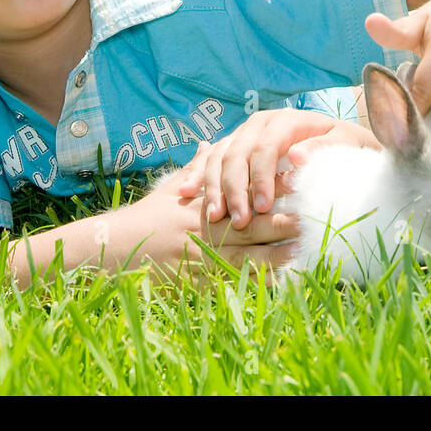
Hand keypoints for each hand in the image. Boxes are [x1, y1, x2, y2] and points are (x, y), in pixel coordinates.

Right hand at [113, 165, 300, 285]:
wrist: (114, 250)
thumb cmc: (146, 218)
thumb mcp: (169, 190)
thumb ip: (195, 170)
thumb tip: (209, 144)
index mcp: (205, 204)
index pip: (244, 192)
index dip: (273, 188)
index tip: (300, 180)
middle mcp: (206, 229)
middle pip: (252, 225)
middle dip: (284, 221)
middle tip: (315, 215)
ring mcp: (203, 258)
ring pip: (247, 257)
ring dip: (278, 255)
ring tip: (306, 250)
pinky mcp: (199, 284)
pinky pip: (233, 285)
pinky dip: (256, 286)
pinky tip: (279, 284)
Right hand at [176, 108, 380, 228]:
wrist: (337, 139)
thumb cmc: (343, 145)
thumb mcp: (342, 144)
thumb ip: (322, 150)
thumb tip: (297, 156)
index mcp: (283, 120)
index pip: (265, 149)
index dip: (260, 179)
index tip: (262, 207)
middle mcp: (258, 124)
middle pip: (236, 155)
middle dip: (235, 189)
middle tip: (238, 221)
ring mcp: (242, 134)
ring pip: (219, 158)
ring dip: (214, 188)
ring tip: (214, 217)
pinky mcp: (232, 146)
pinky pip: (209, 159)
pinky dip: (197, 175)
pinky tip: (185, 192)